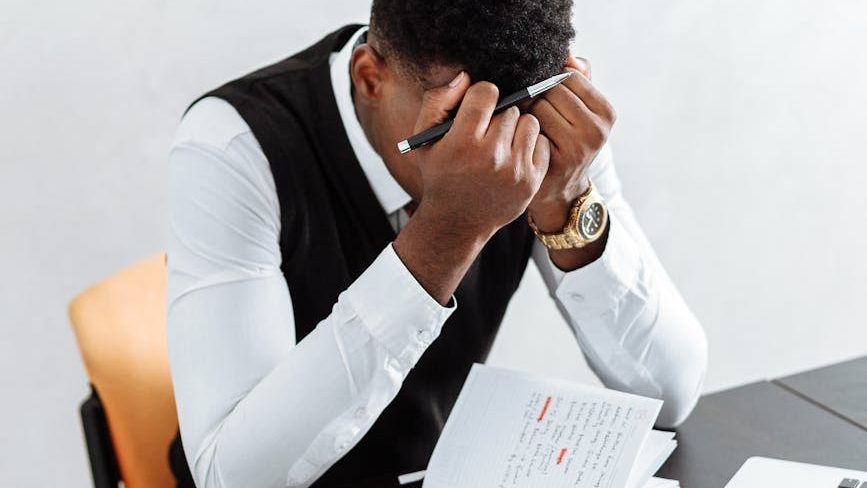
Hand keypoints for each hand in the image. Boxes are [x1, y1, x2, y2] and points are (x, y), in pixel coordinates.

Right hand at [412, 72, 550, 240]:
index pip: (487, 92)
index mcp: (462, 143)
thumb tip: (466, 77)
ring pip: (529, 122)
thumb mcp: (425, 139)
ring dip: (517, 128)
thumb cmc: (440, 175)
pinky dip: (530, 145)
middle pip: (510, 107)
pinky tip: (514, 155)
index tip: (477, 109)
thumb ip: (438, 101)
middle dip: (499, 115)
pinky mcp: (531, 181)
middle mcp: (491, 156)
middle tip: (488, 131)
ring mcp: (514, 170)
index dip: (480, 97)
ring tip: (502, 142)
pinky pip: (542, 142)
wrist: (457, 222)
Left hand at [527, 56, 616, 232]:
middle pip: (552, 90)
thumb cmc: (567, 142)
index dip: (550, 82)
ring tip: (528, 126)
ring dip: (526, 112)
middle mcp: (597, 131)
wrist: (561, 190)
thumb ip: (578, 77)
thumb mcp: (581, 110)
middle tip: (532, 112)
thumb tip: (567, 53)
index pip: (569, 76)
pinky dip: (521, 131)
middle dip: (537, 96)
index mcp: (606, 113)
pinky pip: (528, 129)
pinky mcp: (555, 162)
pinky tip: (523, 140)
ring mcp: (577, 149)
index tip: (545, 96)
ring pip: (538, 107)